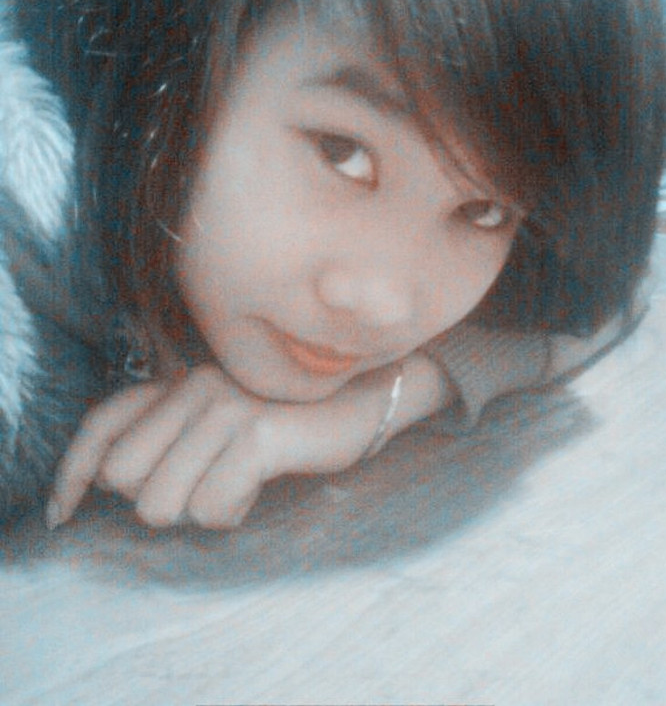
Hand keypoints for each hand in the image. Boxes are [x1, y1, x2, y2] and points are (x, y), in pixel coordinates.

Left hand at [47, 354, 448, 530]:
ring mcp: (224, 407)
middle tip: (207, 485)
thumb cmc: (290, 420)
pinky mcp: (256, 432)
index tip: (65, 515)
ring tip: (236, 485)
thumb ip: (172, 438)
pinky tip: (258, 487)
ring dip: (198, 512)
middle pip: (124, 480)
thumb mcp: (223, 421)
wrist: (366, 398)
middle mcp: (193, 387)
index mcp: (180, 383)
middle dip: (160, 502)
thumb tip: (114, 486)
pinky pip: (211, 507)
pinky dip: (232, 513)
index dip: (73, 475)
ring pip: (160, 504)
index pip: (103, 426)